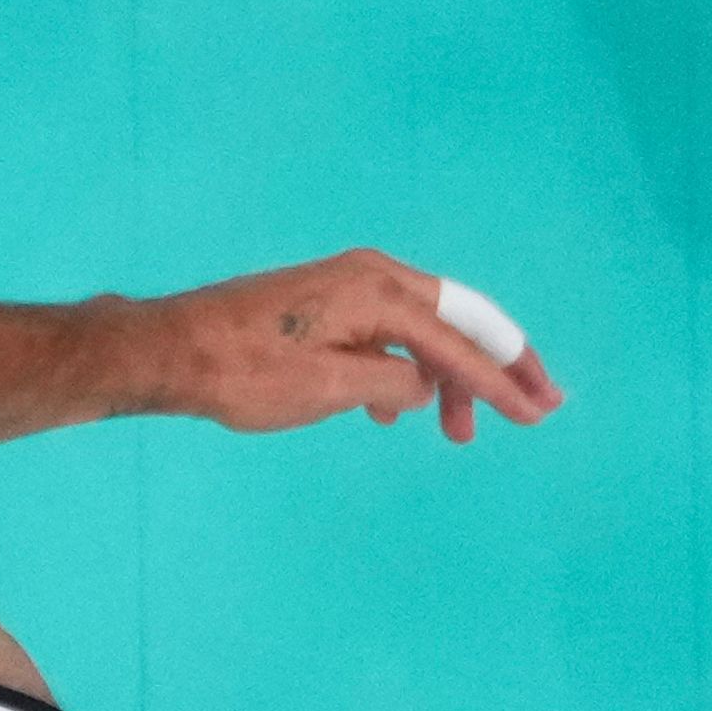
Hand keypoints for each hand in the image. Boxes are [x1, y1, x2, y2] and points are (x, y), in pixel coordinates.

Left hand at [145, 250, 562, 443]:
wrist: (174, 351)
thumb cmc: (244, 373)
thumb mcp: (331, 388)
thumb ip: (392, 382)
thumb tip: (424, 384)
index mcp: (378, 292)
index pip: (458, 345)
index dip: (501, 384)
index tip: (537, 414)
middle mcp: (371, 276)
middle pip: (459, 320)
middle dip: (499, 365)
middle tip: (537, 407)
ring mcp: (348, 285)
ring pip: (424, 329)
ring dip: (449, 378)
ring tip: (460, 434)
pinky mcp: (327, 302)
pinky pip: (391, 331)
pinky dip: (408, 368)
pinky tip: (398, 411)